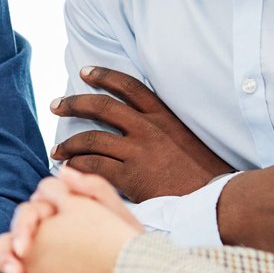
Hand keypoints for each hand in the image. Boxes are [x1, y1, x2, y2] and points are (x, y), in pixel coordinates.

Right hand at [0, 167, 141, 272]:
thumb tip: (66, 170)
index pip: (25, 220)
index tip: (26, 246)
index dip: (21, 230)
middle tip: (17, 271)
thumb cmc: (130, 250)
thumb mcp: (116, 216)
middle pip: (9, 251)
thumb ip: (93, 189)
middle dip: (7, 261)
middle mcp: (44, 251)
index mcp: (54, 225)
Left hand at [50, 67, 233, 201]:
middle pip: (101, 106)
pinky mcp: (131, 176)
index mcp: (164, 117)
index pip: (129, 86)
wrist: (217, 200)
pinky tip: (69, 169)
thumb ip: (165, 128)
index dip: (104, 76)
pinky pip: (94, 165)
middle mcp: (149, 129)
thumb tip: (143, 123)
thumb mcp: (189, 139)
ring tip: (56, 149)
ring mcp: (139, 151)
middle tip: (56, 105)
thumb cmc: (206, 175)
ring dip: (68, 142)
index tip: (85, 72)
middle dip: (74, 102)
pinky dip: (77, 166)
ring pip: (92, 138)